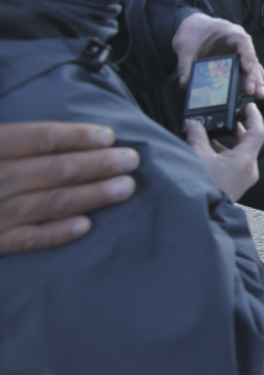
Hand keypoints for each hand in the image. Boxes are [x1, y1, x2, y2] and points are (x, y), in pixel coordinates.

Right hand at [0, 122, 139, 253]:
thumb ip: (20, 140)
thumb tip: (77, 134)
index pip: (38, 138)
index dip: (76, 136)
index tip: (109, 137)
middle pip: (52, 170)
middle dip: (97, 164)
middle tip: (131, 160)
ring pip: (48, 203)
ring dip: (91, 195)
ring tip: (126, 187)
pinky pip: (27, 240)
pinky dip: (56, 232)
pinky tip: (86, 225)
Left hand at [173, 12, 263, 98]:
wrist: (193, 26)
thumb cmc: (193, 31)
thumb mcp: (185, 46)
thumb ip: (185, 64)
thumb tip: (185, 82)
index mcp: (228, 31)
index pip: (242, 42)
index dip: (246, 56)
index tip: (248, 69)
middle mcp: (239, 40)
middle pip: (250, 57)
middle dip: (253, 75)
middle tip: (253, 91)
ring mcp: (241, 50)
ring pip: (253, 65)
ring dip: (258, 80)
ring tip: (260, 94)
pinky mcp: (240, 58)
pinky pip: (252, 68)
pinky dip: (259, 78)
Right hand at [185, 102, 263, 201]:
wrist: (202, 213)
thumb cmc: (203, 187)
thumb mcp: (198, 156)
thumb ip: (197, 136)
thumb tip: (194, 124)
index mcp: (245, 160)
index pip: (257, 132)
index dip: (254, 116)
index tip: (250, 106)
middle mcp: (249, 169)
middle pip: (248, 142)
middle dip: (235, 129)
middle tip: (226, 118)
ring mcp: (243, 179)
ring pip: (240, 153)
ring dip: (227, 142)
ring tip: (210, 134)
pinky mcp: (236, 185)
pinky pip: (234, 164)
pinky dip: (224, 154)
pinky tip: (207, 151)